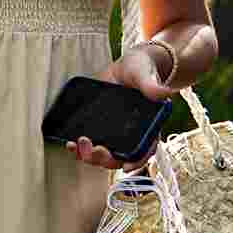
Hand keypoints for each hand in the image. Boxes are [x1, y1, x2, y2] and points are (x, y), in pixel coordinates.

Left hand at [70, 36, 183, 170]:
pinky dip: (79, 148)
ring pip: (102, 154)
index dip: (137, 161)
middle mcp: (130, 135)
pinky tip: (68, 143)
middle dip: (104, 158)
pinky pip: (90, 143)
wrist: (126, 66)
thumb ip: (152, 85)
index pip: (145, 150)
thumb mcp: (146, 75)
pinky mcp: (98, 127)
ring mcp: (113, 133)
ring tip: (75, 146)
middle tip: (93, 148)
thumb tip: (164, 92)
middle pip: (118, 157)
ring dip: (88, 156)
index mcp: (147, 128)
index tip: (127, 166)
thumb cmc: (141, 71)